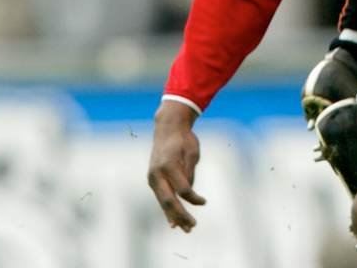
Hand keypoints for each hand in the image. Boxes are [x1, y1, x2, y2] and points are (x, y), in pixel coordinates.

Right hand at [147, 100, 206, 231]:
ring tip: (185, 229)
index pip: (182, 189)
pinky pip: (160, 197)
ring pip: (163, 202)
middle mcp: (157, 173)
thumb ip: (190, 172)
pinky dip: (167, 209)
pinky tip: (173, 221)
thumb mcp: (193, 152)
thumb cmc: (184, 139)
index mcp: (169, 165)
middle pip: (169, 200)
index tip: (204, 202)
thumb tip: (188, 193)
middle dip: (181, 215)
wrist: (167, 128)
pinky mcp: (152, 179)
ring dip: (174, 216)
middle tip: (192, 226)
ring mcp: (152, 177)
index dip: (194, 198)